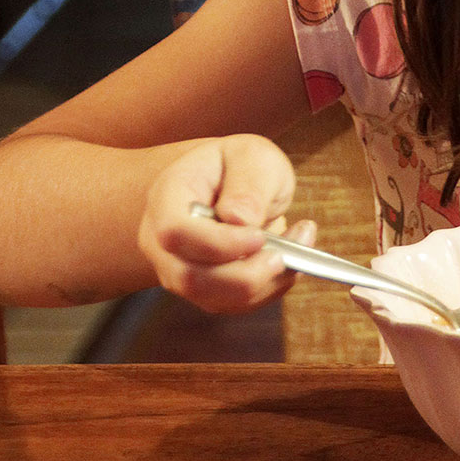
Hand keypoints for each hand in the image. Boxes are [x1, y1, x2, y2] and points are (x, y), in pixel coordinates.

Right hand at [138, 136, 316, 313]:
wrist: (229, 184)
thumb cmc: (238, 166)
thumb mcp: (252, 156)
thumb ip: (247, 184)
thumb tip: (240, 220)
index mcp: (166, 198)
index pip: (174, 233)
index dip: (217, 243)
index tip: (259, 236)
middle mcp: (162, 242)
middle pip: (191, 278)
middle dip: (246, 275)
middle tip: (285, 254)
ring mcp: (179, 271)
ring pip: (216, 299)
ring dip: (265, 281)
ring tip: (297, 244)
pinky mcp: (205, 290)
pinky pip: (236, 304)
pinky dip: (270, 287)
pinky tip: (288, 258)